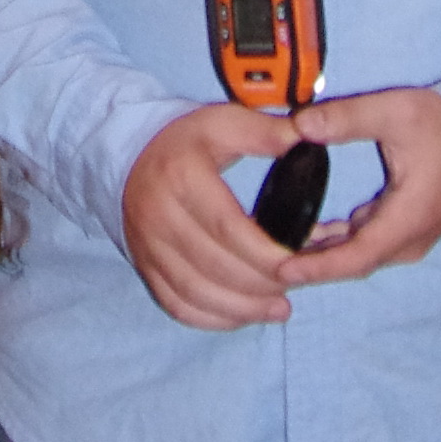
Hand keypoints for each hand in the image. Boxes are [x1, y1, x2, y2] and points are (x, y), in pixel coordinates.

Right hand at [122, 102, 309, 329]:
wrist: (129, 157)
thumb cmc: (186, 143)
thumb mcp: (223, 123)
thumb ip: (265, 132)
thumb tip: (310, 139)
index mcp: (182, 178)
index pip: (227, 227)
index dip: (265, 253)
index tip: (298, 263)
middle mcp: (159, 217)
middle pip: (215, 266)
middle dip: (262, 283)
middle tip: (296, 283)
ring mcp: (148, 247)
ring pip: (196, 294)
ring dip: (243, 309)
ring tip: (279, 307)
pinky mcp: (145, 268)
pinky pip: (178, 306)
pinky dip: (213, 319)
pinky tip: (243, 315)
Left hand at [273, 87, 440, 287]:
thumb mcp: (395, 111)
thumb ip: (347, 118)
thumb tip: (300, 124)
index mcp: (407, 219)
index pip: (357, 257)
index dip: (318, 267)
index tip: (282, 270)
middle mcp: (408, 240)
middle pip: (354, 264)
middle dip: (312, 267)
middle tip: (265, 263)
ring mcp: (408, 239)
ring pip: (359, 258)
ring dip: (323, 256)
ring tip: (277, 249)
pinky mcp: (404, 230)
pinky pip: (367, 247)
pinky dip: (338, 245)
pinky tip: (310, 234)